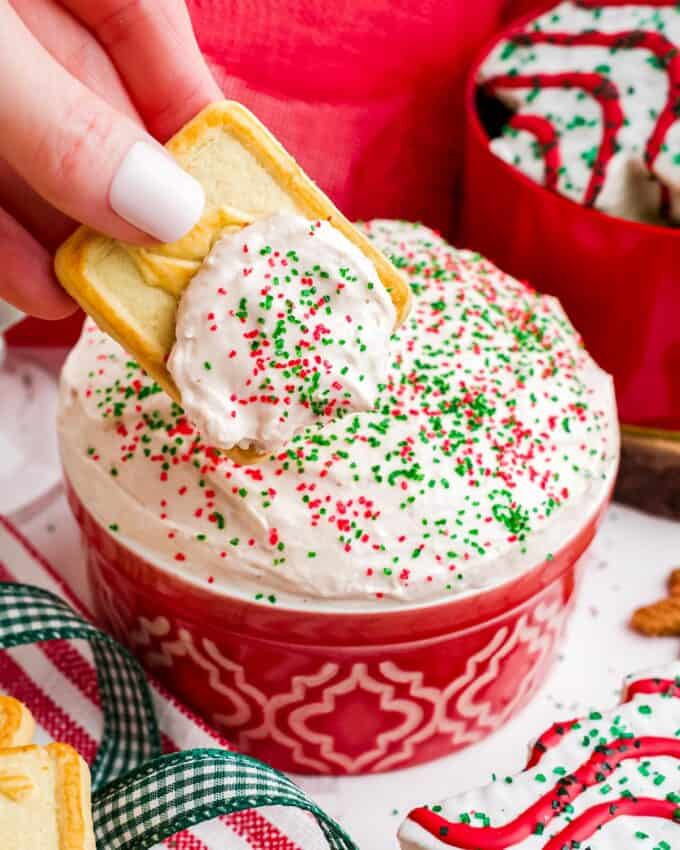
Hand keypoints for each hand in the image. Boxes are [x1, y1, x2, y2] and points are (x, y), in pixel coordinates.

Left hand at [0, 0, 221, 318]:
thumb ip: (66, 122)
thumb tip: (168, 211)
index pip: (156, 33)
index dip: (200, 127)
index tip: (229, 209)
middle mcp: (26, 14)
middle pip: (105, 113)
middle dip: (138, 207)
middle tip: (176, 285)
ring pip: (43, 158)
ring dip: (77, 240)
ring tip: (114, 309)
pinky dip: (9, 238)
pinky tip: (42, 288)